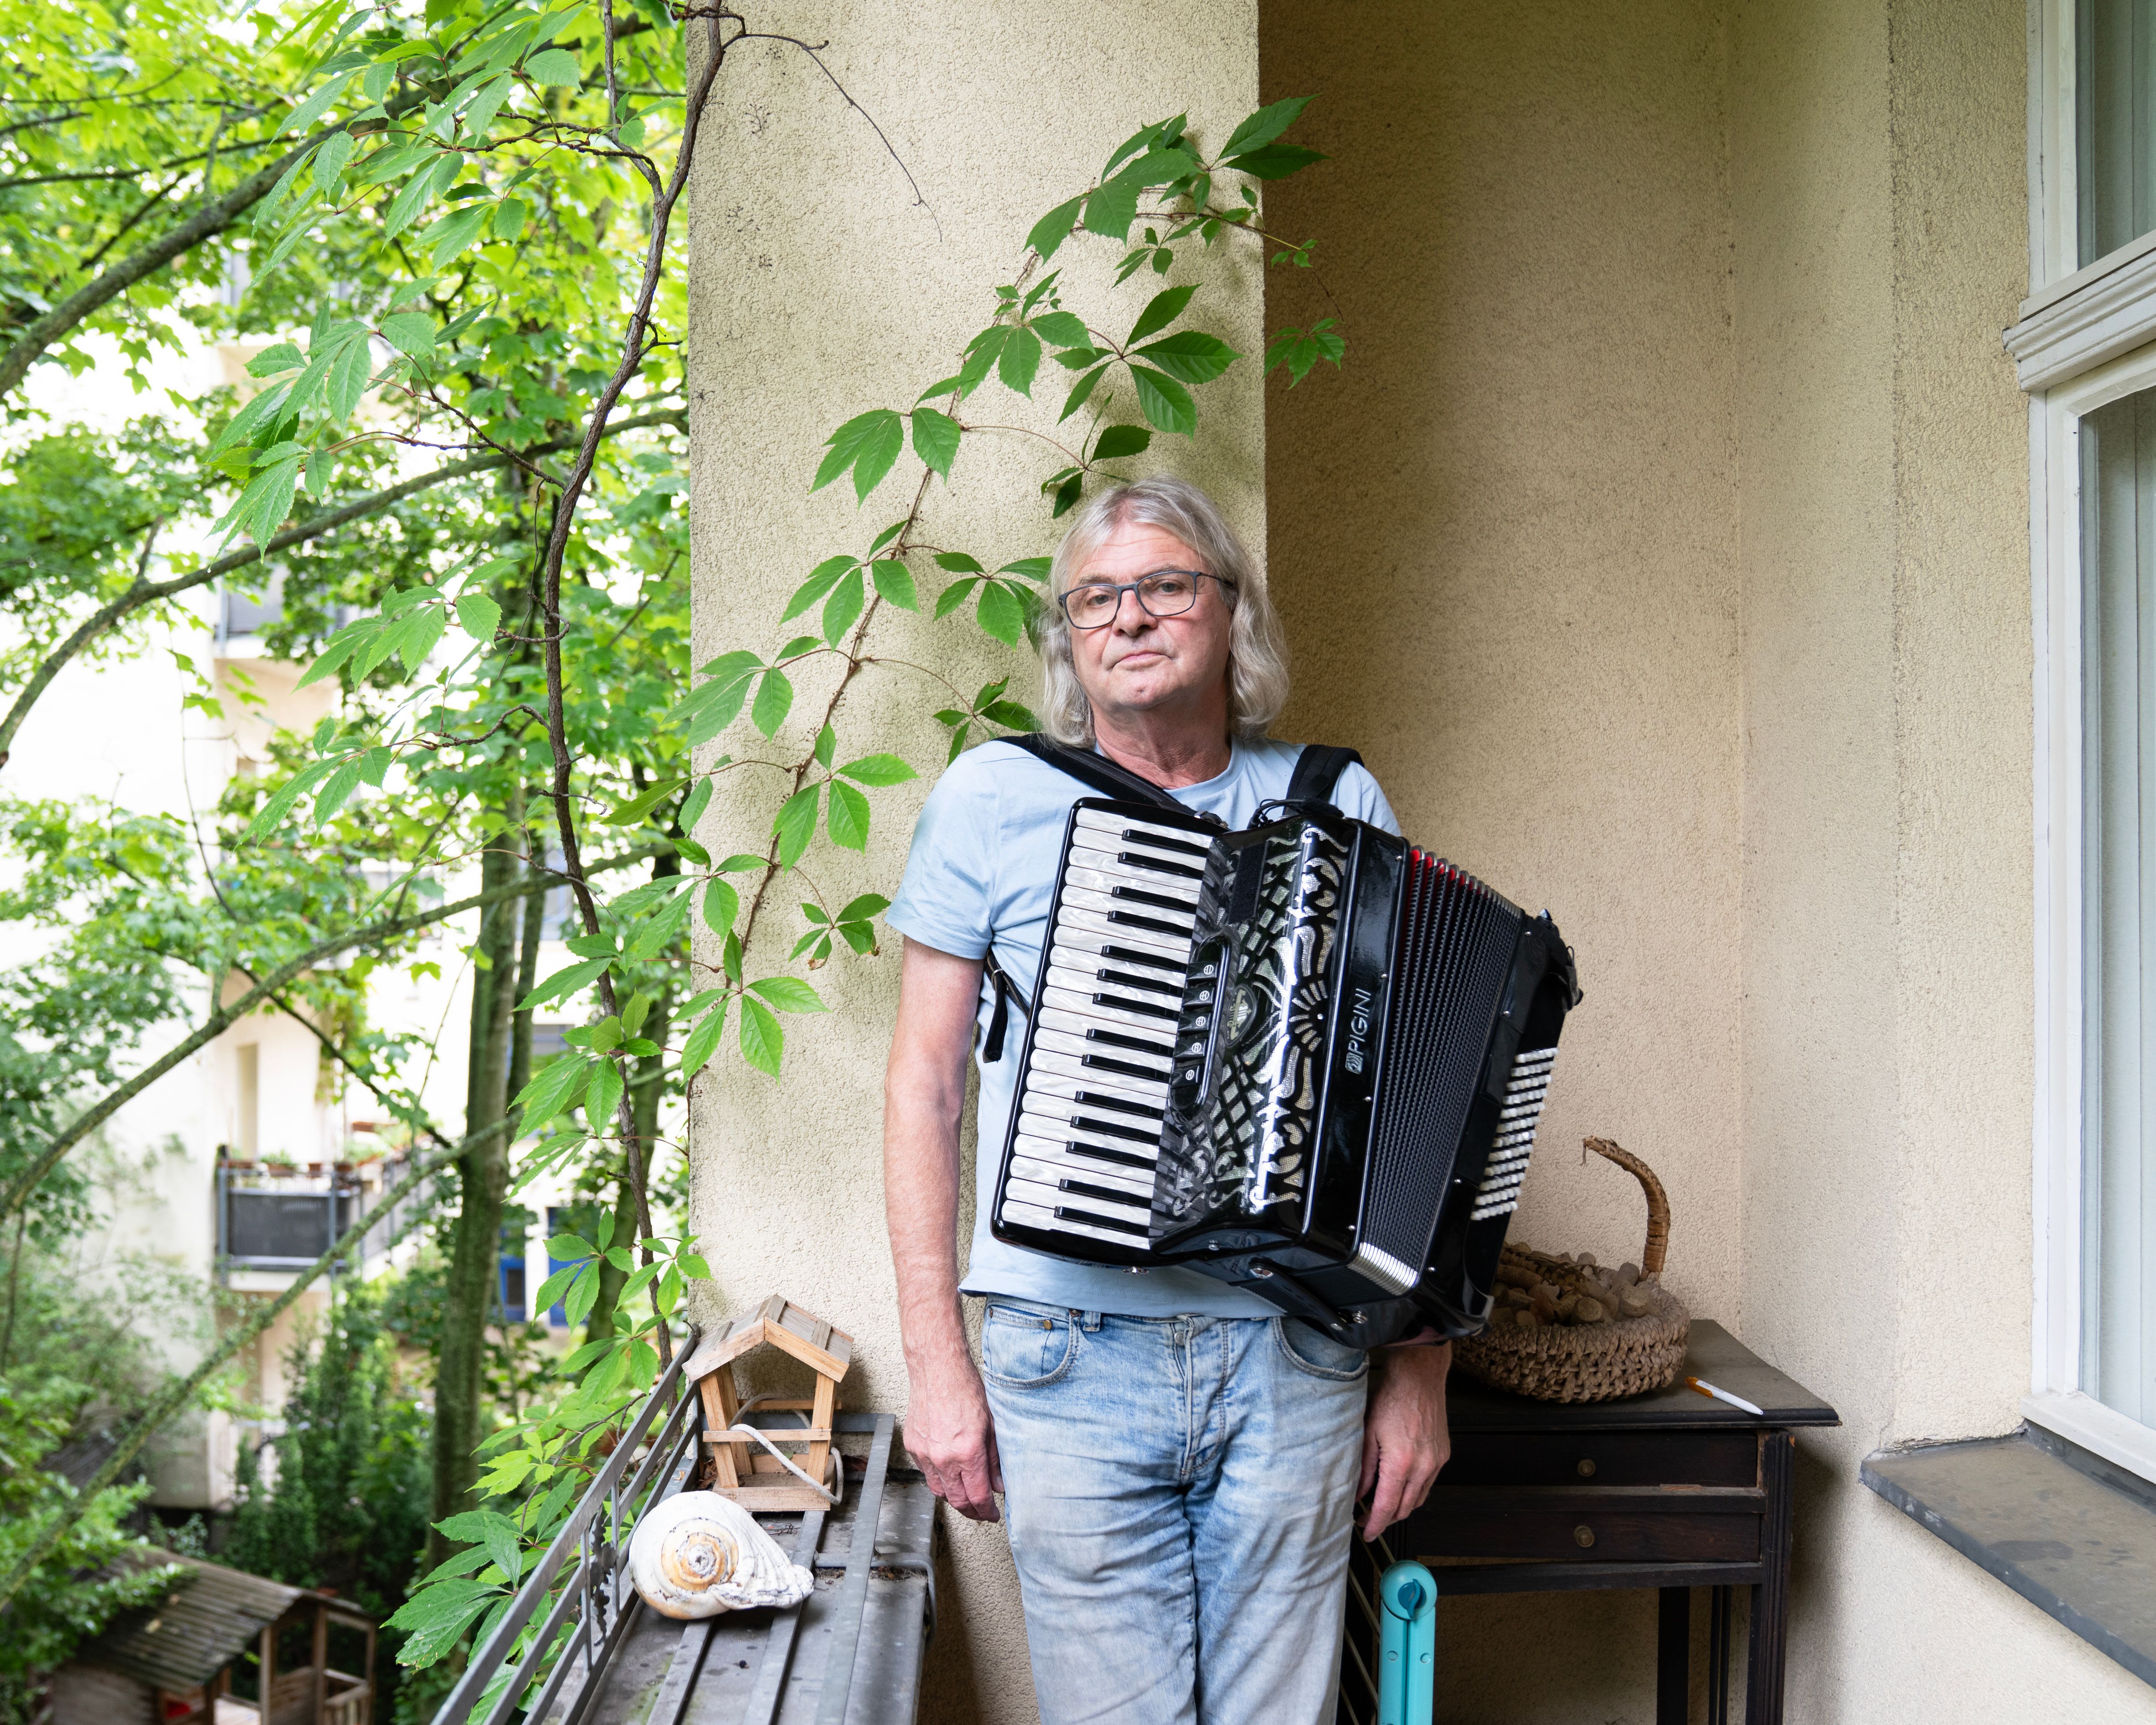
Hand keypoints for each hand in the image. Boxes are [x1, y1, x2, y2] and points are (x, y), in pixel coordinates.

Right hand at [904, 1349, 1003, 1521]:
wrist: (937, 1368)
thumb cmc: (966, 1389)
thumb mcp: (992, 1425)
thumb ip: (995, 1459)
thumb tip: (999, 1485)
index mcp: (967, 1452)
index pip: (978, 1497)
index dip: (987, 1511)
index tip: (993, 1514)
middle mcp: (943, 1457)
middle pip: (958, 1501)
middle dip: (972, 1512)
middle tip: (982, 1512)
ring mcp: (925, 1453)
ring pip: (939, 1491)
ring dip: (955, 1499)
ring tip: (967, 1496)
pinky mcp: (913, 1446)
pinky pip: (926, 1473)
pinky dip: (939, 1479)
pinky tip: (950, 1474)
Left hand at [1358, 1342, 1451, 1539]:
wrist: (1419, 1376)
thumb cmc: (1390, 1397)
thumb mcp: (1367, 1432)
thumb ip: (1363, 1468)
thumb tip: (1358, 1495)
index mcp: (1401, 1463)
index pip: (1387, 1507)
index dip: (1375, 1524)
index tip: (1366, 1532)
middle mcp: (1424, 1467)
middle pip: (1405, 1508)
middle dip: (1387, 1519)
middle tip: (1368, 1518)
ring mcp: (1437, 1462)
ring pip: (1419, 1499)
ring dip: (1401, 1507)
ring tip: (1382, 1504)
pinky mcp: (1443, 1455)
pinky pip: (1428, 1483)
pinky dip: (1414, 1491)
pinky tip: (1400, 1485)